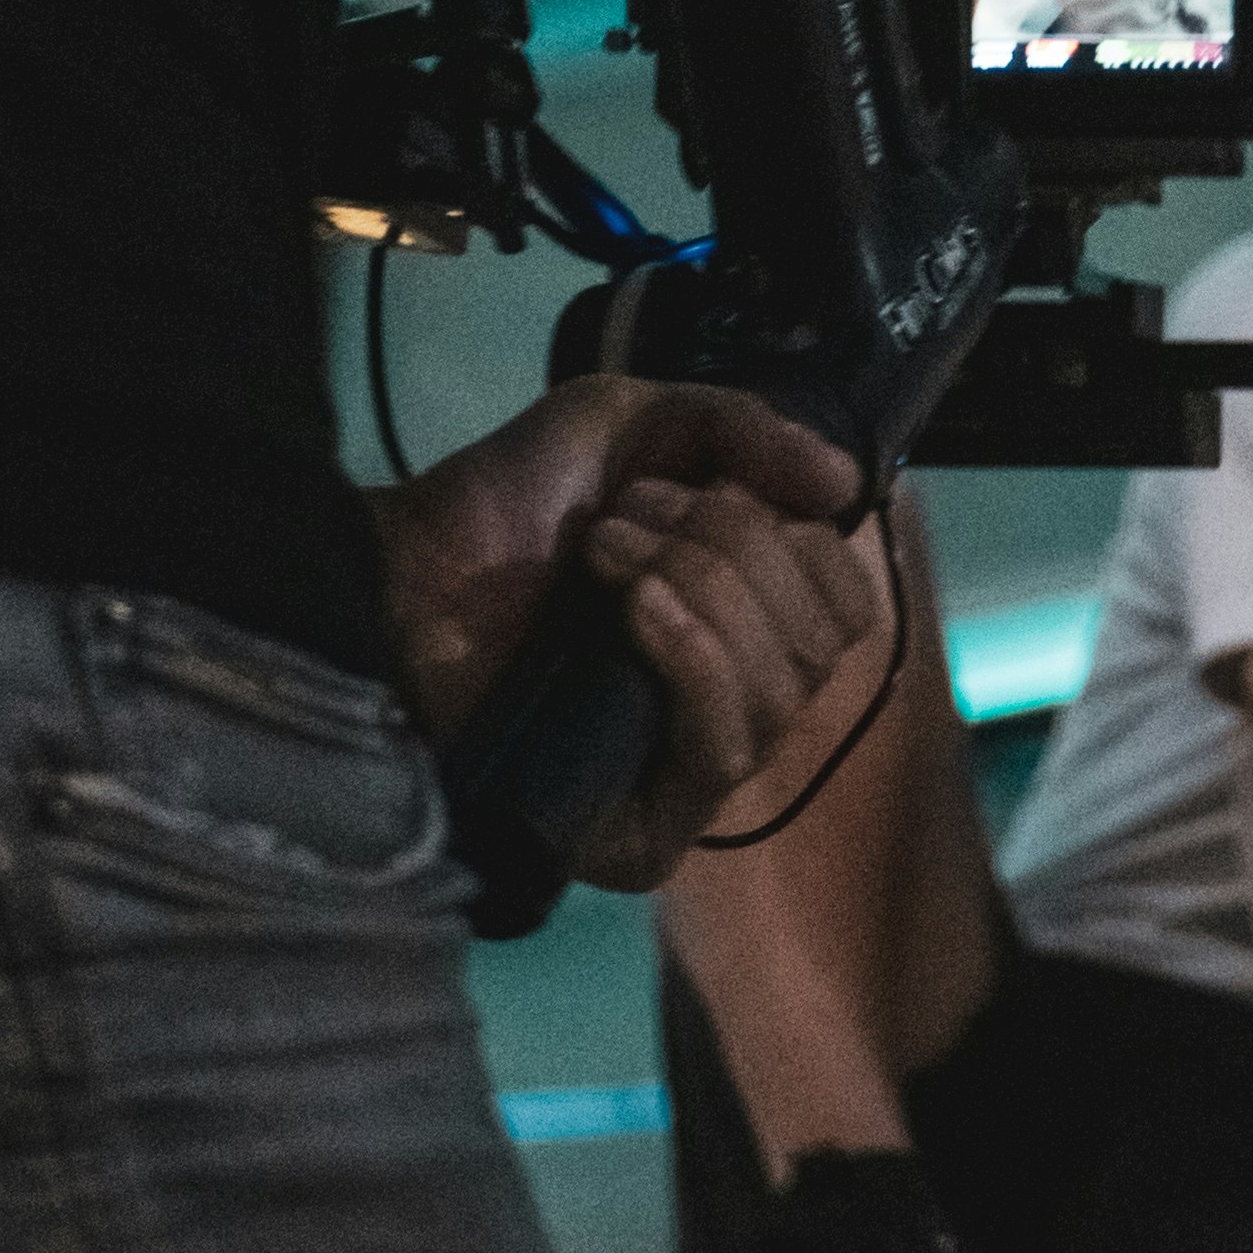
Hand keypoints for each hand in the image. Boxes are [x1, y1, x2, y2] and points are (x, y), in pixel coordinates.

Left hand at [371, 373, 895, 889]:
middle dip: (739, 551)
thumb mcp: (633, 424)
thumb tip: (852, 485)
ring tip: (610, 556)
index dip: (796, 536)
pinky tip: (640, 610)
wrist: (400, 577)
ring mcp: (691, 769)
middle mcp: (735, 696)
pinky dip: (697, 661)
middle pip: (826, 642)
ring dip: (705, 592)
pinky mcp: (649, 828)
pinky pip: (726, 750)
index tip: (704, 488)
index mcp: (746, 617)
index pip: (844, 601)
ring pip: (784, 692)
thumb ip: (743, 431)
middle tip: (632, 520)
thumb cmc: (506, 508)